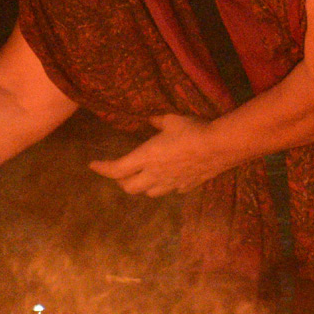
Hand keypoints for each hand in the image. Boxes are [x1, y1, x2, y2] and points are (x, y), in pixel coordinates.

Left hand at [89, 114, 226, 196]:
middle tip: (120, 171)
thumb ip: (156, 121)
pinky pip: (169, 190)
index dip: (102, 168)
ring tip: (142, 176)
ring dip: (141, 186)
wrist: (220, 147)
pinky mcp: (186, 187)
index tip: (93, 165)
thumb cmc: (192, 130)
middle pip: (129, 187)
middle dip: (120, 181)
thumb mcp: (170, 119)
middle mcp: (155, 175)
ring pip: (148, 193)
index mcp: (146, 157)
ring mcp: (171, 184)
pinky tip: (167, 177)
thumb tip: (149, 119)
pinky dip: (163, 186)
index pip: (116, 169)